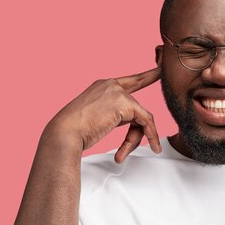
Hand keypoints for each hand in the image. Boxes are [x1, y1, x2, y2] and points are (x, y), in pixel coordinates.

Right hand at [46, 67, 161, 162]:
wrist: (64, 133)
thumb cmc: (75, 131)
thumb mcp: (98, 118)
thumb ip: (116, 115)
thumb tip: (135, 122)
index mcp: (103, 86)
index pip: (131, 81)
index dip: (147, 76)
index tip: (160, 70)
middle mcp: (111, 84)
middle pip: (137, 108)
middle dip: (140, 129)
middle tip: (151, 145)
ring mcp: (117, 92)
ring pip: (142, 117)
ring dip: (135, 139)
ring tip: (122, 154)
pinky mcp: (124, 103)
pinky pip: (145, 121)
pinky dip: (150, 135)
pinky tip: (151, 147)